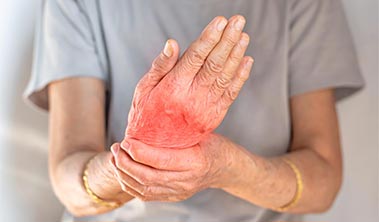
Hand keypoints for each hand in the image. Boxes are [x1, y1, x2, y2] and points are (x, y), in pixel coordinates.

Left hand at [111, 134, 235, 201]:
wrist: (226, 168)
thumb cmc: (214, 146)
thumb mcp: (200, 132)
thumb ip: (177, 130)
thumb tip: (147, 119)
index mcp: (195, 162)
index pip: (160, 160)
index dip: (139, 152)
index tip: (126, 140)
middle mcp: (186, 181)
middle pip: (147, 176)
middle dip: (125, 162)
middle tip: (116, 147)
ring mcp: (179, 192)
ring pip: (143, 188)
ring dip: (124, 174)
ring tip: (116, 157)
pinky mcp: (173, 196)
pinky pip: (146, 195)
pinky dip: (130, 184)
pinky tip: (123, 172)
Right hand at [125, 15, 253, 147]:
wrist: (155, 150)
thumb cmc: (145, 115)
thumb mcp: (144, 89)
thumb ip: (160, 66)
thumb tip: (173, 43)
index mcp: (174, 88)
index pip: (196, 57)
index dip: (210, 37)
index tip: (221, 21)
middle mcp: (192, 98)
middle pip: (215, 63)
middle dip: (228, 40)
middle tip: (238, 21)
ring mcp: (206, 108)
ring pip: (226, 76)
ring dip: (237, 54)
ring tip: (244, 35)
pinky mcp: (214, 116)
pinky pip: (231, 94)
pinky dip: (241, 76)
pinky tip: (247, 60)